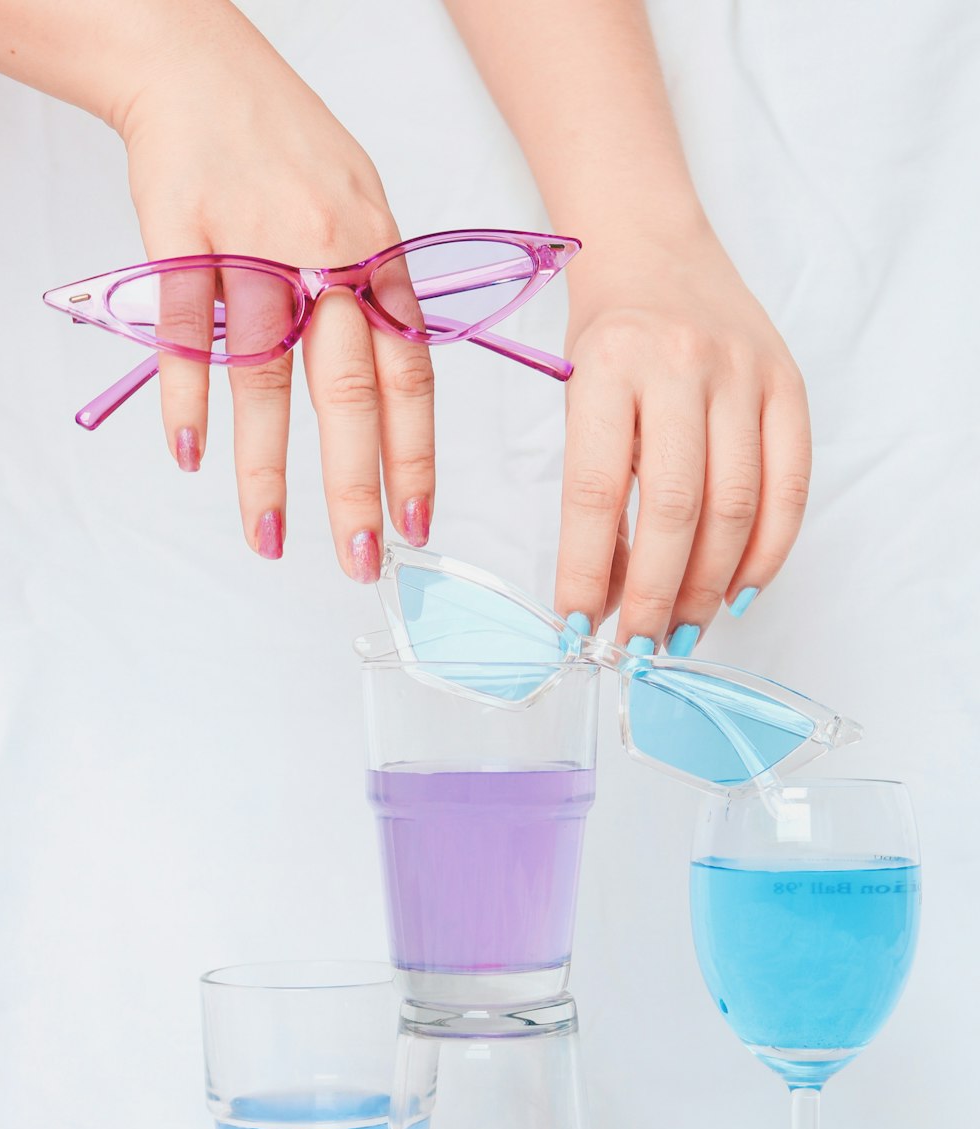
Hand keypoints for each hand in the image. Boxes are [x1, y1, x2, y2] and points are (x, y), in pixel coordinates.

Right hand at [117, 12, 433, 571]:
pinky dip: (185, 398)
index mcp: (379, 257)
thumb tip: (396, 387)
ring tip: (269, 540)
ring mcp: (254, 248)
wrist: (201, 69)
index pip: (411, 377)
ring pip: (264, 377)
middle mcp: (327, 258)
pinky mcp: (183, 239)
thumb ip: (380, 295)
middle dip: (356, 487)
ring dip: (265, 470)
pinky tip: (190, 457)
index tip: (417, 524)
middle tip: (362, 559)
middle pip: (348, 391)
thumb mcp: (364, 208)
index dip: (415, 457)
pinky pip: (187, 333)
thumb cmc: (288, 146)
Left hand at [554, 228, 810, 651]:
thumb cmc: (607, 333)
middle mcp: (681, 364)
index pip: (596, 491)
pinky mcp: (789, 383)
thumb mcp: (576, 393)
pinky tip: (738, 590)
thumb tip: (610, 593)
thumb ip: (595, 487)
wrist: (655, 244)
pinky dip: (768, 551)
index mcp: (609, 365)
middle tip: (638, 646)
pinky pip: (791, 485)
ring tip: (684, 631)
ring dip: (709, 585)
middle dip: (655, 594)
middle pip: (675, 508)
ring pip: (735, 506)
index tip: (578, 626)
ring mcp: (744, 372)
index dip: (589, 570)